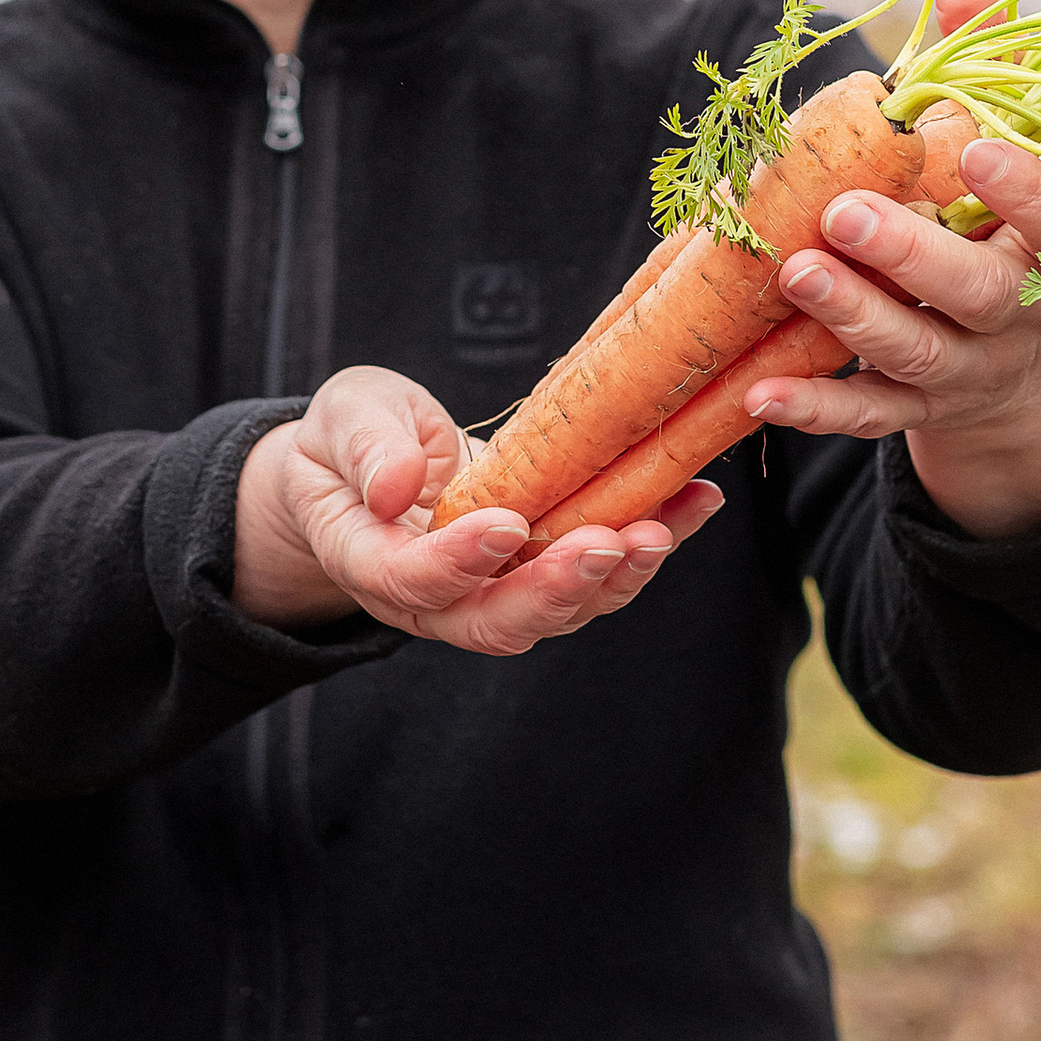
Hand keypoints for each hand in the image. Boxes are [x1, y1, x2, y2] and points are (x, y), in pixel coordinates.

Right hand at [235, 367, 722, 652]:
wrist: (376, 463)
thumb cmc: (350, 438)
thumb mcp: (344, 418)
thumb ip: (366, 449)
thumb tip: (394, 488)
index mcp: (371, 562)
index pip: (411, 581)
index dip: (458, 562)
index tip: (506, 523)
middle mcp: (436, 599)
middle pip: (495, 622)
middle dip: (557, 589)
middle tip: (606, 545)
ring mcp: (495, 592)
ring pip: (560, 611)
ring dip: (616, 577)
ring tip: (661, 529)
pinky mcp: (544, 572)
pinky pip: (599, 574)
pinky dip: (651, 540)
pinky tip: (696, 500)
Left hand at [744, 0, 1040, 538]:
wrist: (1022, 368)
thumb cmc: (1007, 224)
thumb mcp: (1016, 149)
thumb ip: (991, 61)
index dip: (1028, 189)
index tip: (974, 146)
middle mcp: (1023, 317)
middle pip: (978, 295)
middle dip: (912, 256)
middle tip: (844, 214)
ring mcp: (969, 372)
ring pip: (917, 354)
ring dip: (854, 318)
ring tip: (795, 271)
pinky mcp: (916, 411)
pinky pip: (868, 416)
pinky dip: (816, 410)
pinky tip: (759, 390)